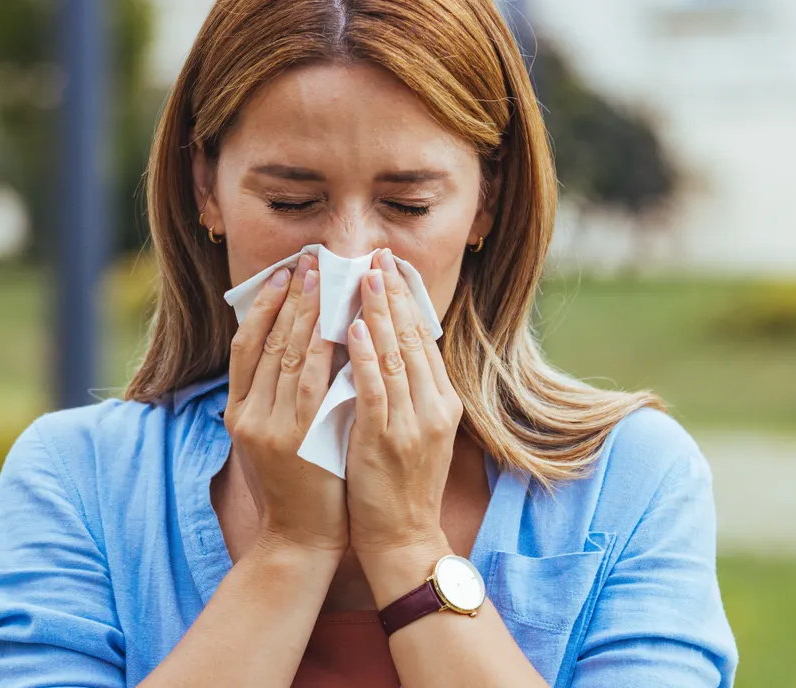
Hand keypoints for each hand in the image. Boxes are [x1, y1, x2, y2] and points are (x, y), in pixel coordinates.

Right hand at [223, 253, 347, 556]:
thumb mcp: (274, 435)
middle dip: (290, 297)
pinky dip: (322, 348)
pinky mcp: (295, 438)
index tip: (284, 274)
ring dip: (307, 311)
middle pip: (266, 340)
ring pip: (286, 354)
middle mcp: (246, 414)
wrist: (301, 536)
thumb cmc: (297, 483)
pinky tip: (338, 323)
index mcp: (237, 411)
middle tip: (309, 261)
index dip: (264, 305)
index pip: (245, 344)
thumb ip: (276, 396)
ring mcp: (268, 425)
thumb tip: (295, 343)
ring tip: (324, 278)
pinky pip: (310, 381)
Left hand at [343, 249, 465, 570]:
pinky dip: (364, 354)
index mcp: (443, 403)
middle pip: (412, 338)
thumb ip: (407, 392)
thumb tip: (384, 346)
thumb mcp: (415, 432)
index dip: (406, 301)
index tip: (390, 268)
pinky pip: (374, 387)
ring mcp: (412, 423)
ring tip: (363, 277)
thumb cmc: (399, 486)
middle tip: (376, 256)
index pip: (424, 340)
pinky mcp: (386, 439)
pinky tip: (352, 326)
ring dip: (377, 311)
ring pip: (394, 354)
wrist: (402, 538)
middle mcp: (433, 407)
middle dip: (393, 294)